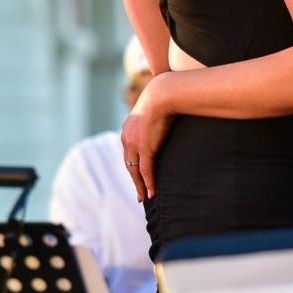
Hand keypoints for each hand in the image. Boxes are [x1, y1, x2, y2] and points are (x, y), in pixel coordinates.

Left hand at [121, 73, 173, 201]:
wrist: (161, 94)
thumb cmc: (163, 98)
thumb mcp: (155, 110)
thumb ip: (156, 120)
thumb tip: (165, 120)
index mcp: (128, 129)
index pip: (129, 153)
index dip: (134, 165)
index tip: (138, 176)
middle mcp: (127, 138)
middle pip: (129, 164)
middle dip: (135, 180)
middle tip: (140, 194)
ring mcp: (134, 144)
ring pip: (135, 171)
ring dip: (140, 186)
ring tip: (145, 197)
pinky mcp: (143, 148)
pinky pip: (145, 170)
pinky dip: (148, 182)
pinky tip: (151, 192)